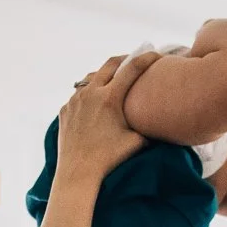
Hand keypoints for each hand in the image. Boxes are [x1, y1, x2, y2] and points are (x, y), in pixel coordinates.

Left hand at [57, 52, 159, 179]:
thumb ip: (149, 126)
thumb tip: (162, 120)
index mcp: (110, 97)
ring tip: (114, 80)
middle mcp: (90, 93)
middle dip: (124, 59)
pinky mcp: (65, 109)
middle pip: (110, 64)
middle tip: (134, 59)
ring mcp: (75, 100)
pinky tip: (96, 102)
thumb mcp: (136, 141)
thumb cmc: (109, 158)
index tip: (156, 54)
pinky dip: (90, 93)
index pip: (132, 68)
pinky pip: (79, 94)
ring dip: (104, 75)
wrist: (77, 172)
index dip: (146, 58)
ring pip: (91, 77)